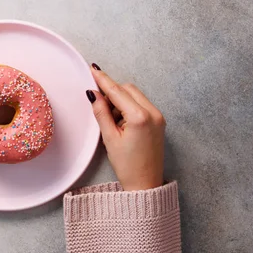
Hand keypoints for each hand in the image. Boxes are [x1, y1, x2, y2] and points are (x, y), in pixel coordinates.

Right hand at [86, 64, 165, 190]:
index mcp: (140, 117)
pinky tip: (121, 122)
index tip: (93, 69)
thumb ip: (101, 112)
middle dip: (112, 92)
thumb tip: (93, 94)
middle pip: (128, 89)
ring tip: (112, 121)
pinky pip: (141, 104)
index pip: (117, 91)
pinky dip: (129, 107)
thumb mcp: (109, 138)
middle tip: (99, 104)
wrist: (146, 183)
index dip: (103, 80)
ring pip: (135, 95)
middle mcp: (152, 113)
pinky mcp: (159, 121)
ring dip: (121, 100)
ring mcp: (158, 116)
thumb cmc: (128, 165)